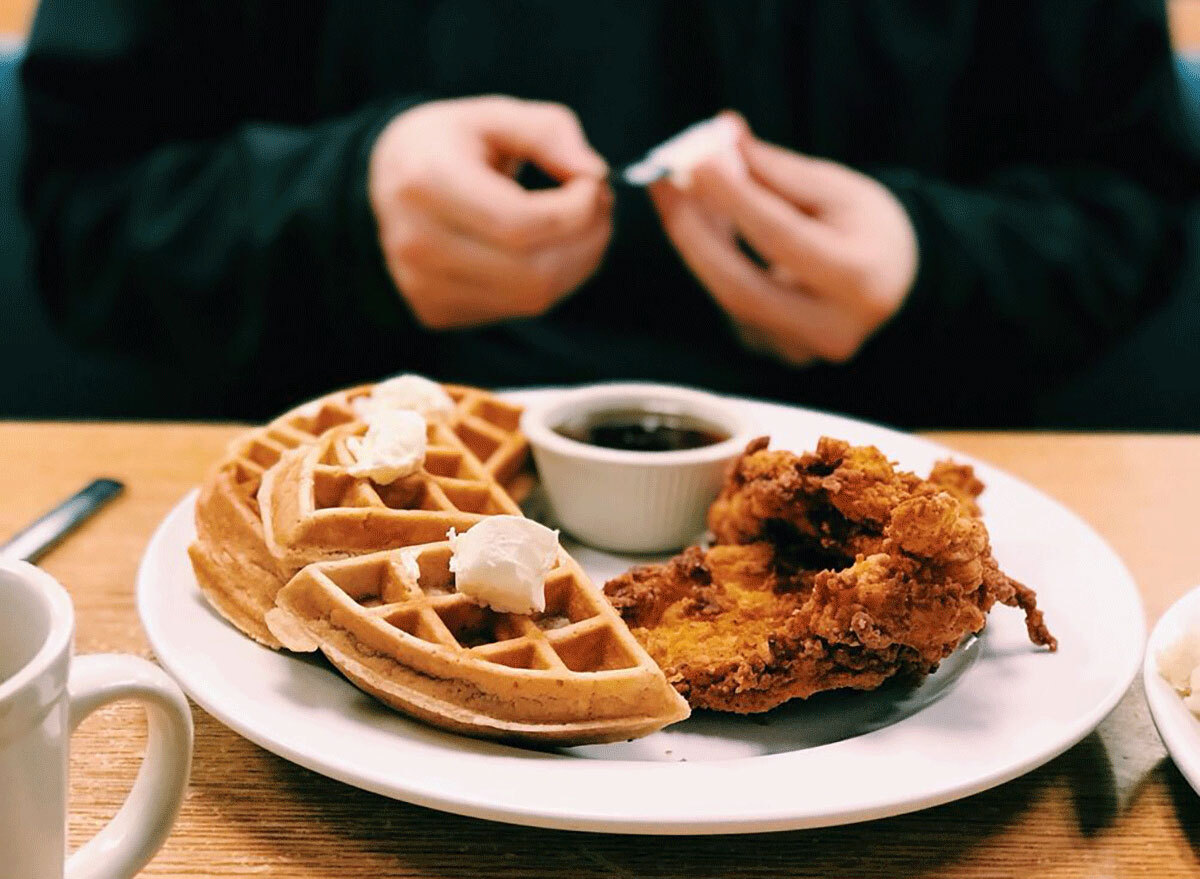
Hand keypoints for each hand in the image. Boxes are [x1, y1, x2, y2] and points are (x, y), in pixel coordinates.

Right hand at [368, 96, 612, 329]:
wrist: (382, 183)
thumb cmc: (446, 144)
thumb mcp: (493, 115)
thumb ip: (549, 133)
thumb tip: (594, 176)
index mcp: (426, 181)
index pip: (521, 223)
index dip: (577, 210)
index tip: (593, 182)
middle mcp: (417, 243)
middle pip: (533, 272)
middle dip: (588, 240)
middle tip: (601, 207)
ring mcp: (422, 286)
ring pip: (532, 298)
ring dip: (578, 265)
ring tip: (585, 227)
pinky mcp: (435, 312)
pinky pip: (516, 310)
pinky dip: (551, 282)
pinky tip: (552, 250)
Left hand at [650, 114, 917, 364]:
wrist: (896, 284)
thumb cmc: (868, 227)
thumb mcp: (836, 188)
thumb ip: (775, 170)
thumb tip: (720, 137)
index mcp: (857, 279)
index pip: (780, 237)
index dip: (732, 198)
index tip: (695, 160)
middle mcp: (830, 328)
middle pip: (738, 284)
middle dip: (693, 231)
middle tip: (664, 184)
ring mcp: (800, 349)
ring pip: (728, 297)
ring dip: (698, 243)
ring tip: (681, 195)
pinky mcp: (778, 354)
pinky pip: (731, 306)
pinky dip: (713, 264)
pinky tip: (707, 229)